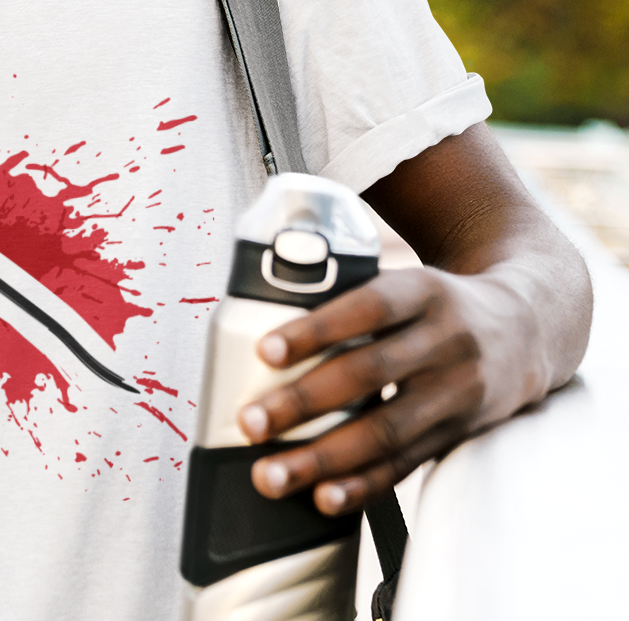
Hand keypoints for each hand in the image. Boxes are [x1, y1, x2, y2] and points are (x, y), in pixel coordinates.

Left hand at [236, 264, 542, 514]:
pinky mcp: (460, 434)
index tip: (265, 351)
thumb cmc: (436, 302)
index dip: (317, 330)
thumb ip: (350, 295)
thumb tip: (265, 303)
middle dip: (304, 403)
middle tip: (250, 422)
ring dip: (323, 458)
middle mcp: (446, 341)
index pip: (367, 307)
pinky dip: (363, 485)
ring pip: (386, 431)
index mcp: (423, 290)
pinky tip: (324, 497)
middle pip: (369, 374)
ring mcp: (457, 392)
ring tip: (272, 474)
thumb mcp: (408, 280)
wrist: (528, 327)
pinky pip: (407, 464)